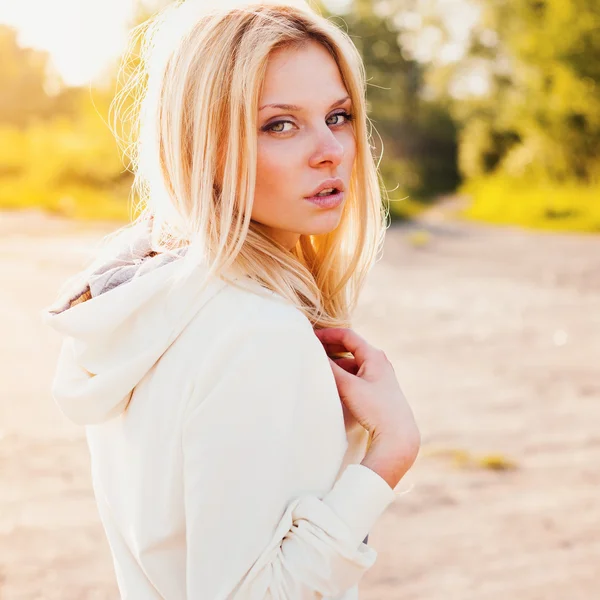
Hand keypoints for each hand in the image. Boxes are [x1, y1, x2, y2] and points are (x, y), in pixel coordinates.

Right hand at [314, 327, 419, 456]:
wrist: (397, 435)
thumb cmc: (375, 408)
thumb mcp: (349, 387)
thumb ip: (331, 369)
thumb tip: (314, 355)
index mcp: (374, 355)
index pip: (348, 335)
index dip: (328, 334)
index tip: (311, 336)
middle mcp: (379, 362)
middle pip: (351, 347)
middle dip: (331, 347)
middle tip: (312, 349)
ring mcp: (380, 375)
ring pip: (353, 363)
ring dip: (336, 363)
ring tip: (320, 367)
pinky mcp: (378, 389)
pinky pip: (357, 375)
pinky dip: (344, 374)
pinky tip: (333, 383)